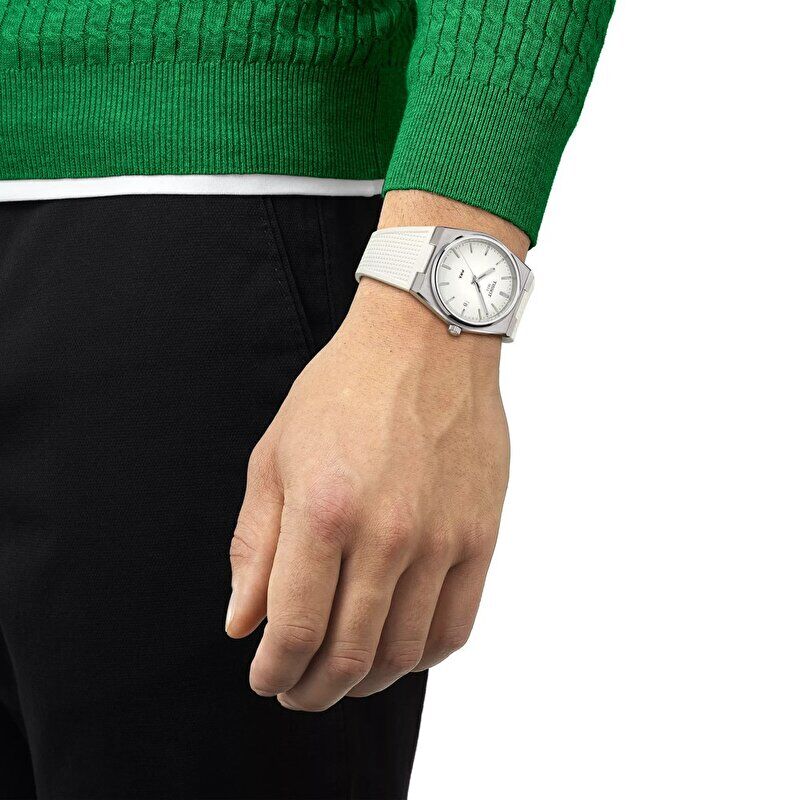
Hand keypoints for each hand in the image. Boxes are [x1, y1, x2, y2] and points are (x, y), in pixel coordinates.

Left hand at [225, 277, 510, 710]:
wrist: (426, 342)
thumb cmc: (342, 391)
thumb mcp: (276, 456)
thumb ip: (256, 546)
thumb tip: (242, 624)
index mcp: (324, 511)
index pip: (294, 629)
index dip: (273, 670)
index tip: (264, 678)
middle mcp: (387, 533)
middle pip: (348, 653)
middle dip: (311, 690)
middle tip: (296, 692)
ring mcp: (442, 538)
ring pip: (403, 652)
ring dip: (365, 682)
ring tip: (343, 676)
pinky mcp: (481, 535)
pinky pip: (455, 626)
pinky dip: (422, 657)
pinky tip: (399, 651)